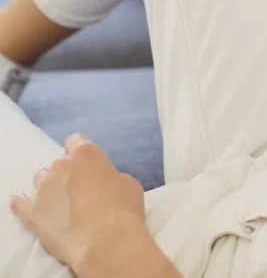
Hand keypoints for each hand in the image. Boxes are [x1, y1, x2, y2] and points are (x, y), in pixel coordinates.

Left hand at [10, 134, 153, 273]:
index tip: (88, 166)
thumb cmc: (123, 210)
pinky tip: (34, 207)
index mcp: (87, 154)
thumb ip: (111, 176)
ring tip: (63, 206)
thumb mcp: (129, 184)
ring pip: (41, 180)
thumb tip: (104, 183)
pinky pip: (19, 202)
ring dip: (51, 188)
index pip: (76, 141)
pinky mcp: (30, 212)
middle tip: (82, 192)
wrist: (105, 242)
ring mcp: (43, 188)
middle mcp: (61, 165)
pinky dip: (25, 203)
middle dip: (69, 174)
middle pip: (60, 163)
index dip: (82, 153)